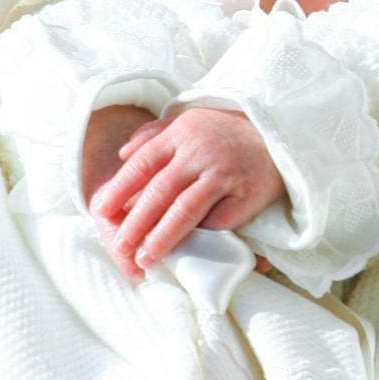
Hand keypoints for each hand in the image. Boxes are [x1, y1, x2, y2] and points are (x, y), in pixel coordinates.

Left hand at [91, 107, 284, 277]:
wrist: (277, 135)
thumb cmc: (225, 133)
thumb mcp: (189, 121)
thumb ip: (154, 135)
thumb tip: (122, 155)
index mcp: (182, 133)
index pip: (143, 163)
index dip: (119, 189)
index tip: (101, 212)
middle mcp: (201, 151)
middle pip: (159, 191)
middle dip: (135, 223)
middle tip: (120, 246)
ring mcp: (224, 173)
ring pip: (185, 210)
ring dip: (162, 237)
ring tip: (145, 258)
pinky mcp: (246, 195)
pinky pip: (217, 221)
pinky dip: (200, 237)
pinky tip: (185, 251)